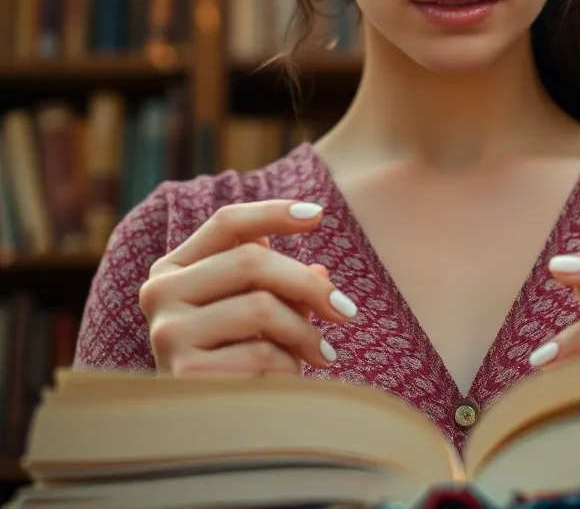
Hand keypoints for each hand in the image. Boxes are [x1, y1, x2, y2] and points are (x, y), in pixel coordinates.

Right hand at [139, 201, 357, 377]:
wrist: (202, 440)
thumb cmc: (234, 363)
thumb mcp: (254, 315)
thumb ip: (280, 286)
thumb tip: (321, 271)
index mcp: (173, 269)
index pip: (226, 222)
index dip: (274, 213)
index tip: (319, 214)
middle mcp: (160, 293)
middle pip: (252, 261)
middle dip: (309, 284)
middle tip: (346, 311)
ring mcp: (167, 333)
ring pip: (261, 306)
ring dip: (303, 333)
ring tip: (322, 355)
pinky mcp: (184, 373)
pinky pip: (260, 354)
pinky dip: (288, 367)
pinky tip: (288, 381)